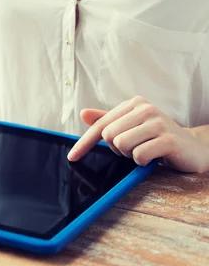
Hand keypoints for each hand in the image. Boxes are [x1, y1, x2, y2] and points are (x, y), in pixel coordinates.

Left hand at [67, 96, 208, 172]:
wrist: (192, 148)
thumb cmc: (157, 137)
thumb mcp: (131, 127)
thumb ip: (107, 120)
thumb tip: (83, 113)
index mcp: (134, 104)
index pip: (100, 125)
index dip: (84, 143)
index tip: (72, 157)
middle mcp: (146, 108)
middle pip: (109, 136)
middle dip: (118, 149)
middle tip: (135, 148)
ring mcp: (158, 123)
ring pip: (121, 144)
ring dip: (130, 155)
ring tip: (145, 151)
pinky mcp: (168, 139)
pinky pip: (138, 155)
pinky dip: (142, 162)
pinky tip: (154, 157)